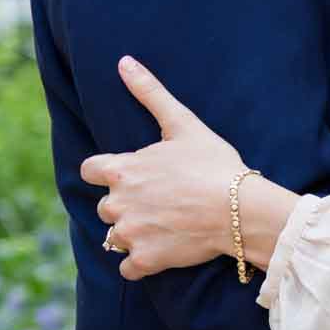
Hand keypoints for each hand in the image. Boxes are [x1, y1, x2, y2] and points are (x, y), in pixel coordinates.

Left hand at [81, 56, 245, 279]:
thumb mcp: (183, 124)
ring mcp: (129, 234)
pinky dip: (140, 262)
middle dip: (126, 204)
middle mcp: (117, 203)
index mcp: (121, 170)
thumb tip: (123, 61)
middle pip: (105, 206)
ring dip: (133, 233)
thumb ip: (150, 93)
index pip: (90, 170)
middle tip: (161, 201)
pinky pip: (127, 268)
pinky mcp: (144, 261)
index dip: (109, 172)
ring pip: (115, 237)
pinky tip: (163, 250)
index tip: (132, 176)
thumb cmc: (213, 164)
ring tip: (165, 225)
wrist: (239, 209)